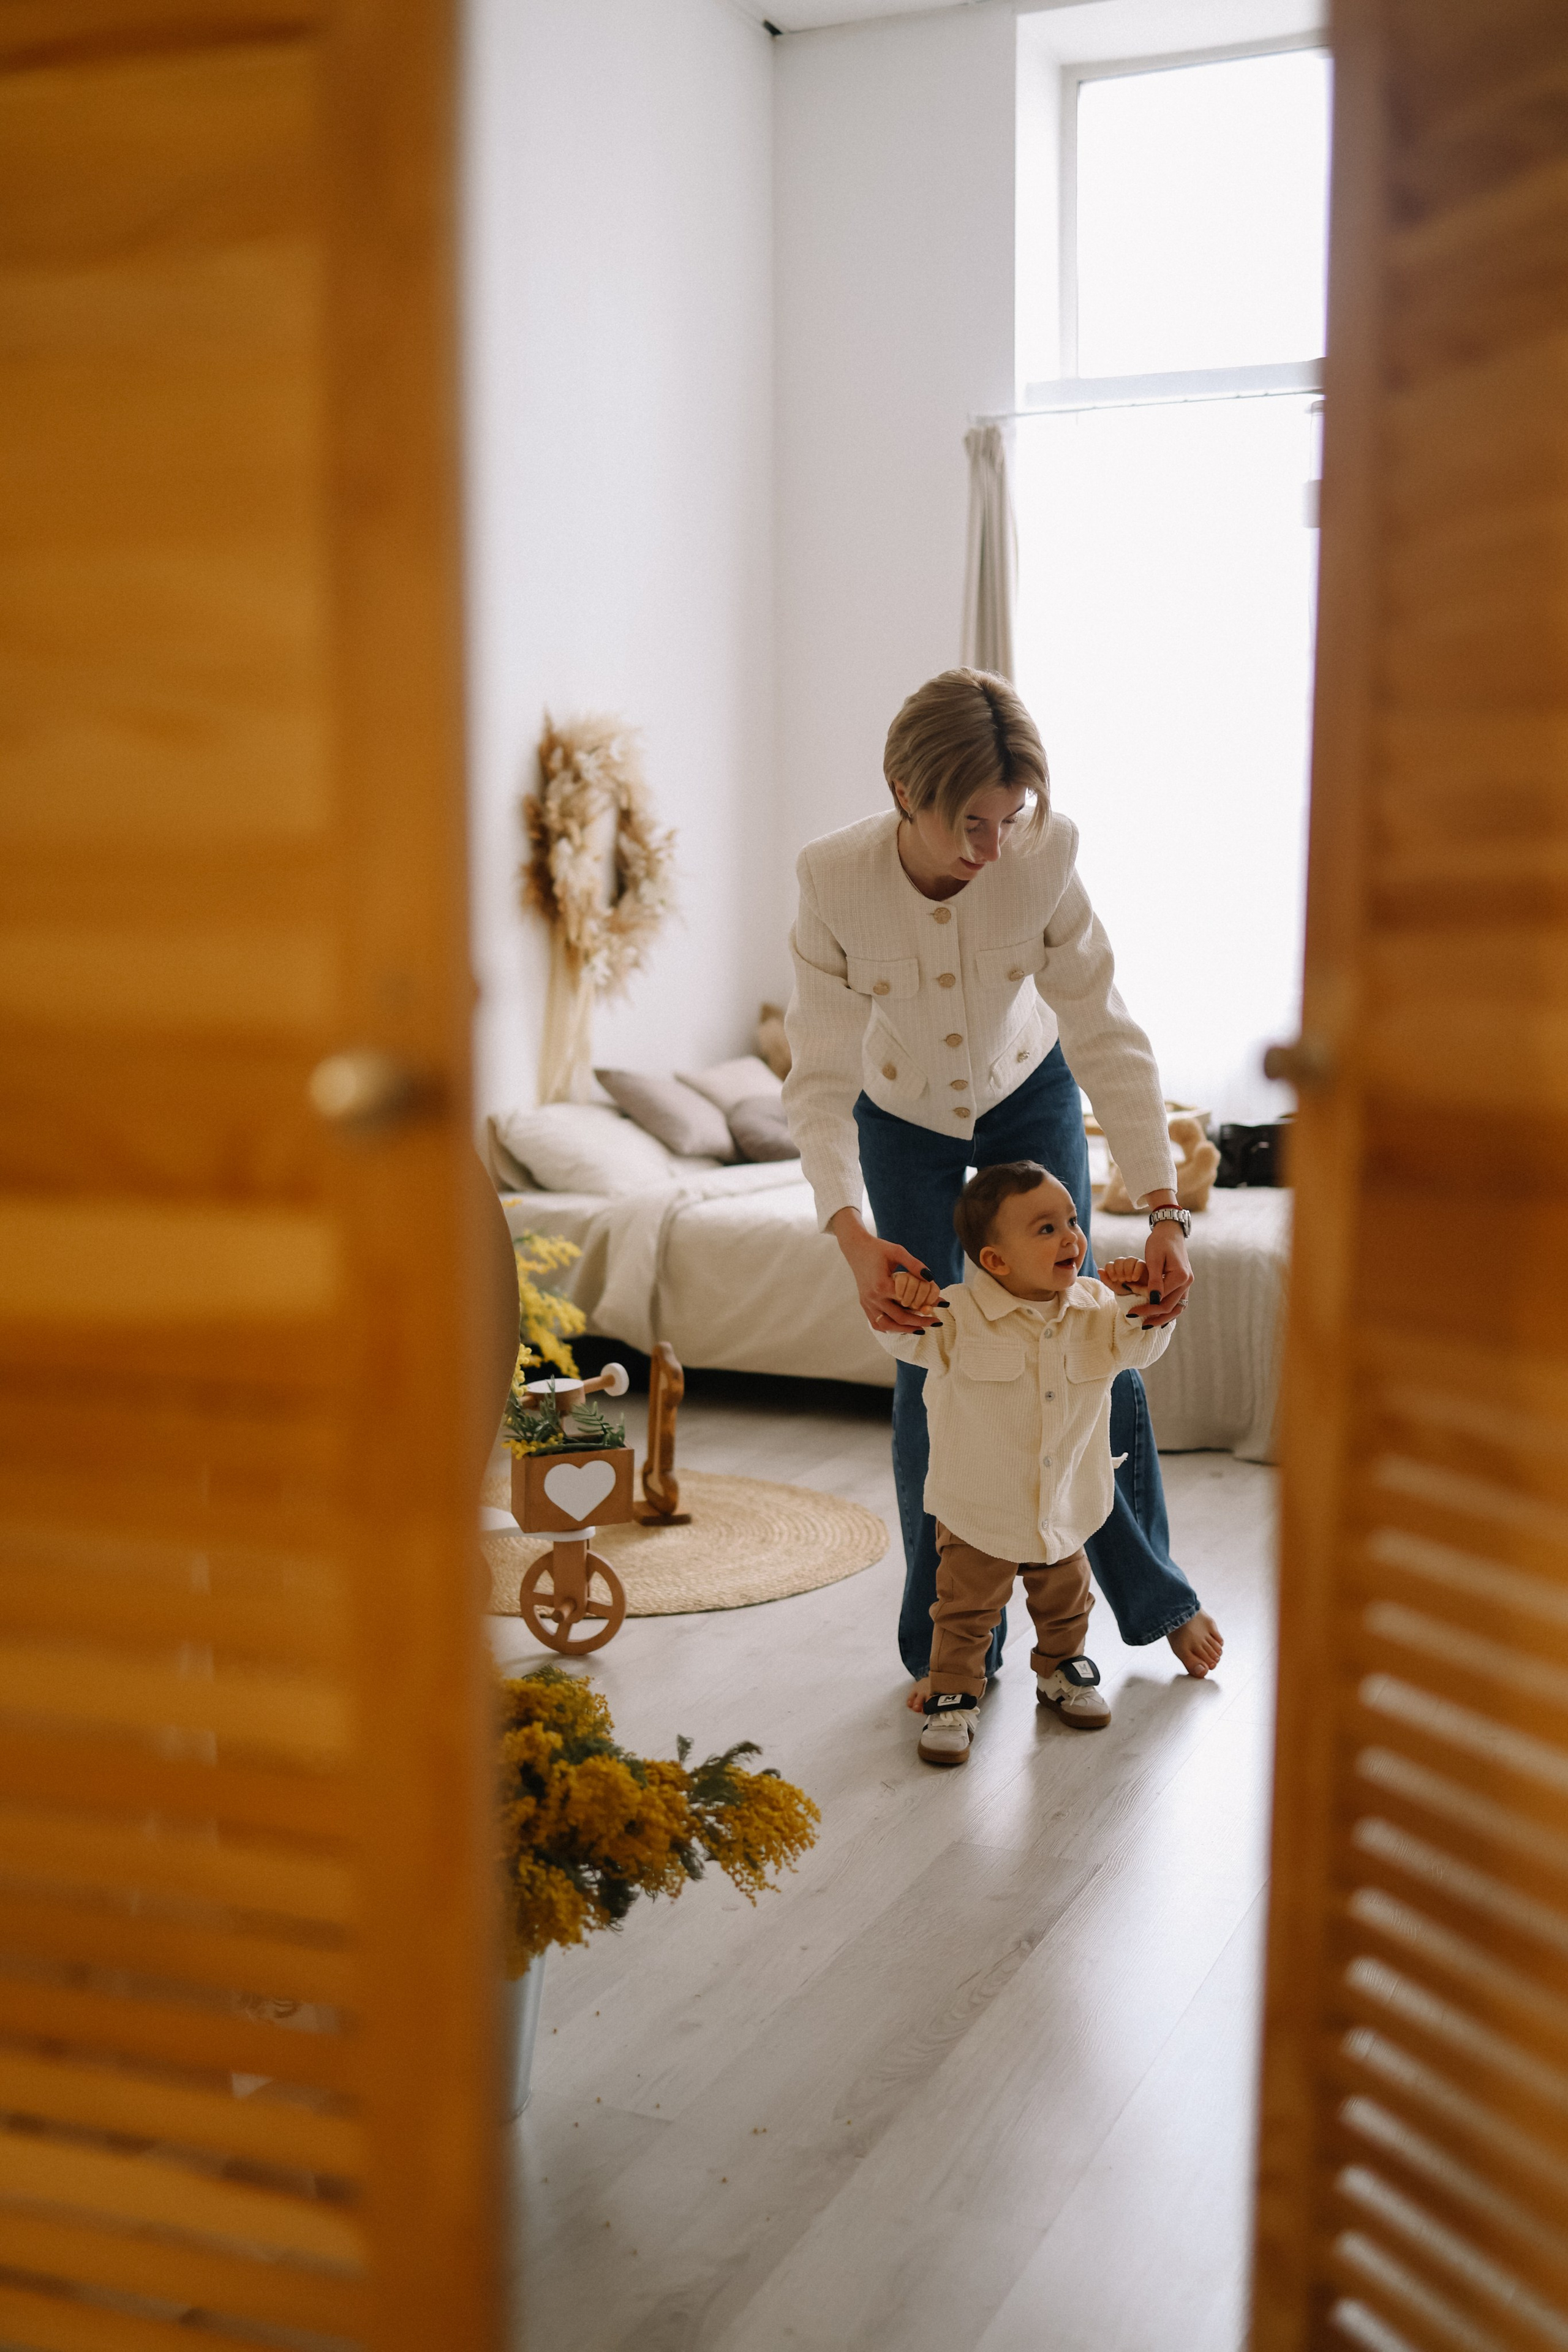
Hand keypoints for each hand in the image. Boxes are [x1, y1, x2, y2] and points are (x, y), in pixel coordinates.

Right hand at [828, 1210, 943, 1331]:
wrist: (856, 1249)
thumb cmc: (878, 1249)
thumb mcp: (898, 1252)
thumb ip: (915, 1265)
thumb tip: (931, 1278)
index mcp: (881, 1285)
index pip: (908, 1301)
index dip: (926, 1304)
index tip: (942, 1305)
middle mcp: (873, 1297)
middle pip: (899, 1318)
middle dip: (920, 1322)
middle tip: (936, 1322)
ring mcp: (867, 1303)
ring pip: (887, 1325)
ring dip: (905, 1329)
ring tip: (921, 1330)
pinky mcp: (864, 1304)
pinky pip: (877, 1323)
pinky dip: (890, 1328)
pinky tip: (903, 1328)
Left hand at [1098, 1256, 1149, 1295]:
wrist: (1139, 1296)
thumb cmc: (1126, 1290)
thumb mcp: (1114, 1287)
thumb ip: (1106, 1279)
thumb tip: (1099, 1270)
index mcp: (1116, 1268)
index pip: (1109, 1264)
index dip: (1110, 1272)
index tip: (1114, 1280)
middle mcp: (1124, 1263)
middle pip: (1119, 1260)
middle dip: (1119, 1271)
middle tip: (1122, 1280)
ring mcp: (1134, 1263)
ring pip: (1129, 1259)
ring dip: (1127, 1270)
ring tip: (1129, 1280)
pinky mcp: (1143, 1265)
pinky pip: (1139, 1263)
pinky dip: (1136, 1271)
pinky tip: (1134, 1279)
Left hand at [1139, 1223, 1191, 1326]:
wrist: (1170, 1232)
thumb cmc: (1159, 1242)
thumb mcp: (1153, 1259)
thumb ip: (1154, 1280)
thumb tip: (1153, 1299)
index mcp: (1181, 1276)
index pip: (1161, 1297)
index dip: (1143, 1300)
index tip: (1127, 1297)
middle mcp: (1187, 1282)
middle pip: (1169, 1307)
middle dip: (1150, 1314)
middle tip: (1131, 1315)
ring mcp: (1187, 1284)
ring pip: (1176, 1309)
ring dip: (1161, 1318)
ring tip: (1145, 1324)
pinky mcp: (1183, 1284)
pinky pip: (1177, 1303)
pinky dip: (1167, 1311)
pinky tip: (1156, 1318)